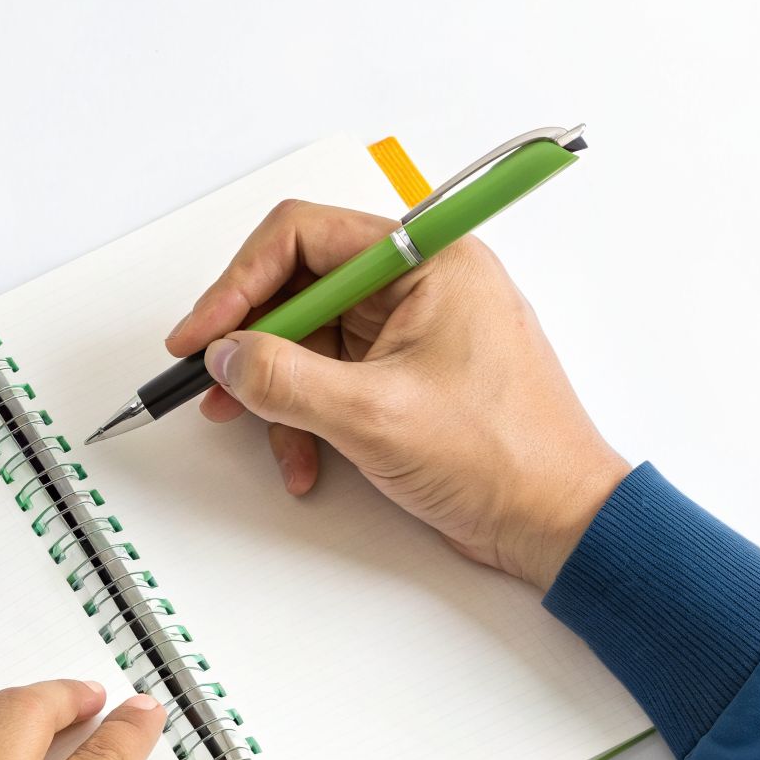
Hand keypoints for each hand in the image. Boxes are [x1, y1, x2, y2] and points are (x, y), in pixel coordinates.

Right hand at [167, 201, 630, 589]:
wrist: (557, 523)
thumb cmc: (502, 457)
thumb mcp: (373, 416)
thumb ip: (284, 379)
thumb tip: (226, 356)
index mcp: (427, 261)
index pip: (303, 235)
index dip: (238, 282)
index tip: (201, 334)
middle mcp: (419, 283)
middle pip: (299, 289)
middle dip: (253, 345)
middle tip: (214, 386)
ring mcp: (412, 330)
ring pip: (309, 341)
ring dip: (277, 394)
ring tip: (262, 436)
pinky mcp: (406, 375)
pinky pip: (332, 379)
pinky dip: (307, 418)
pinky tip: (306, 461)